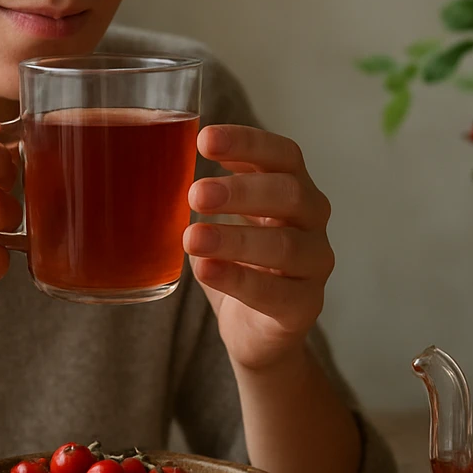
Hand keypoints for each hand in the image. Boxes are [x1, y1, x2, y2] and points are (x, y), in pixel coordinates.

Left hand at [184, 125, 335, 370]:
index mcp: (294, 188)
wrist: (255, 332)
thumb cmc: (238, 262)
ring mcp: (314, 265)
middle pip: (290, 193)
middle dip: (241, 191)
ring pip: (285, 245)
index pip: (283, 154)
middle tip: (195, 194)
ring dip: (235, 239)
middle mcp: (313, 221)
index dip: (248, 143)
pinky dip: (237, 279)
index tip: (204, 140)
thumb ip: (208, 192)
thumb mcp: (223, 219)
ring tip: (193, 238)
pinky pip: (276, 293)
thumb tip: (159, 158)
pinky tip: (206, 270)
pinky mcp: (305, 306)